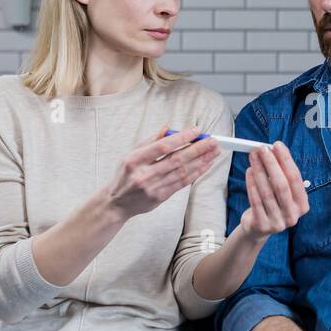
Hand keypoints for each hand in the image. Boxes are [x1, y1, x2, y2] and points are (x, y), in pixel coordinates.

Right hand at [104, 125, 220, 219]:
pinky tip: (206, 164)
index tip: (197, 130)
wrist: (116, 203)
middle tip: (213, 141)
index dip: (182, 137)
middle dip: (198, 149)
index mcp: (135, 160)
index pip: (162, 147)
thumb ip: (150, 140)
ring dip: (201, 160)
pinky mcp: (160, 197)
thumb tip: (168, 127)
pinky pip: (182, 183)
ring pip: (182, 171)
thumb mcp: (130, 154)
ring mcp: (153, 187)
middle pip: (177, 159)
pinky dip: (196, 173)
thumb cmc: (125, 174)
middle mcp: (144, 174)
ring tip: (214, 151)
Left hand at [239, 141, 308, 241]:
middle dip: (271, 164)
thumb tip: (274, 149)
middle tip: (262, 149)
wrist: (259, 228)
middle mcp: (293, 215)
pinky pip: (255, 201)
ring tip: (253, 157)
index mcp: (302, 205)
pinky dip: (251, 184)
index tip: (277, 145)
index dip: (286, 160)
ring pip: (267, 192)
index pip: (295, 179)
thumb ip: (282, 174)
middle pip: (281, 185)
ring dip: (259, 171)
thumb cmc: (273, 204)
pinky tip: (249, 172)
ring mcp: (278, 222)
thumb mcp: (282, 192)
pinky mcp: (263, 225)